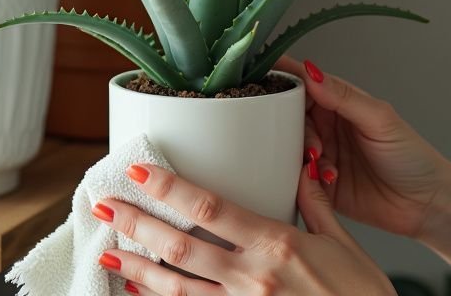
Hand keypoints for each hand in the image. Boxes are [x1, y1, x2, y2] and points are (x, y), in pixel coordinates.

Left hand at [93, 161, 394, 294]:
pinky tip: (140, 294)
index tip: (141, 172)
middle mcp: (254, 278)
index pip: (211, 208)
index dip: (170, 188)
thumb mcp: (345, 244)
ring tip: (108, 254)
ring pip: (178, 289)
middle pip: (181, 247)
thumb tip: (300, 167)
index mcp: (278, 245)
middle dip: (138, 225)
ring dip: (138, 270)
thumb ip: (315, 205)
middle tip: (106, 205)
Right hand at [274, 56, 450, 240]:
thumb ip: (344, 97)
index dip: (281, 79)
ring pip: (290, 147)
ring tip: (322, 163)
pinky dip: (303, 178)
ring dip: (301, 154)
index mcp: (340, 103)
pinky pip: (295, 178)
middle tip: (311, 141)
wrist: (425, 204)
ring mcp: (321, 156)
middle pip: (289, 116)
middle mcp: (327, 127)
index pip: (304, 84)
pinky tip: (323, 180)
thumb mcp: (380, 120)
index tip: (257, 77)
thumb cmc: (411, 157)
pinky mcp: (319, 186)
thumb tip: (311, 72)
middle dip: (290, 126)